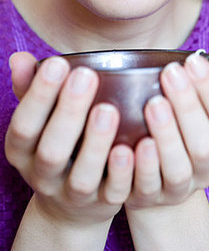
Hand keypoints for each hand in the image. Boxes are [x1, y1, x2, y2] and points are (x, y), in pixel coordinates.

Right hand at [5, 53, 134, 227]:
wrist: (72, 204)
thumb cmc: (59, 140)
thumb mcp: (41, 118)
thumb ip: (31, 87)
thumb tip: (19, 58)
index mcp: (23, 151)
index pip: (24, 125)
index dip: (38, 96)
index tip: (58, 62)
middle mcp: (44, 176)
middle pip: (52, 150)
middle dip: (68, 112)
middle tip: (86, 75)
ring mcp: (74, 194)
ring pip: (83, 176)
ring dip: (96, 143)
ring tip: (109, 109)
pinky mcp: (104, 203)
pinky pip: (114, 191)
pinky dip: (124, 171)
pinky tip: (135, 145)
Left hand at [124, 45, 208, 210]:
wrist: (155, 177)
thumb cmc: (180, 126)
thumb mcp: (198, 103)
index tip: (192, 60)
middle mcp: (207, 169)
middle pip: (204, 145)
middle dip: (188, 107)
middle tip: (169, 73)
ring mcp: (179, 188)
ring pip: (178, 169)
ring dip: (166, 136)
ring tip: (152, 103)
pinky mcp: (149, 199)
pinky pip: (146, 188)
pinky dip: (140, 167)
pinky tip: (128, 143)